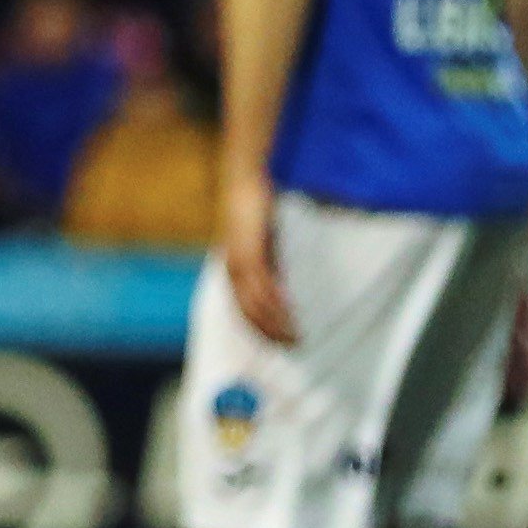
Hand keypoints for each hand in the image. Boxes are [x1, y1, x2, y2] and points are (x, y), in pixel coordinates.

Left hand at [221, 170, 296, 345]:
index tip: (281, 344)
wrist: (244, 182)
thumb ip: (271, 267)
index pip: (244, 312)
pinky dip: (274, 299)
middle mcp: (232, 271)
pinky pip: (261, 283)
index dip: (262, 331)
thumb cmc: (255, 212)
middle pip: (248, 314)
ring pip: (254, 303)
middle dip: (270, 333)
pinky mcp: (248, 251)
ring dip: (275, 321)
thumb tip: (283, 290)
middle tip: (294, 345)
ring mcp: (238, 262)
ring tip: (296, 332)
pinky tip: (289, 309)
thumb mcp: (265, 246)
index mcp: (233, 272)